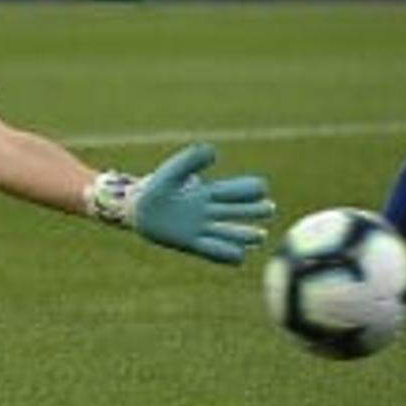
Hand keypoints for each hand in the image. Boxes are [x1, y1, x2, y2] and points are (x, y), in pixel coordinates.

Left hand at [130, 143, 273, 264]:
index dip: (250, 189)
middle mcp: (210, 211)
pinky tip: (239, 255)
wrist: (136, 210)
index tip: (260, 188)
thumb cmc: (155, 189)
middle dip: (256, 210)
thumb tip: (213, 151)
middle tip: (268, 208)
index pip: (237, 191)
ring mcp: (202, 228)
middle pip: (240, 211)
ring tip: (259, 236)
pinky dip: (229, 254)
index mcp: (208, 192)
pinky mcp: (192, 244)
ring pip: (232, 233)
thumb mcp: (171, 173)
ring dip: (247, 235)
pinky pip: (215, 252)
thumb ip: (190, 160)